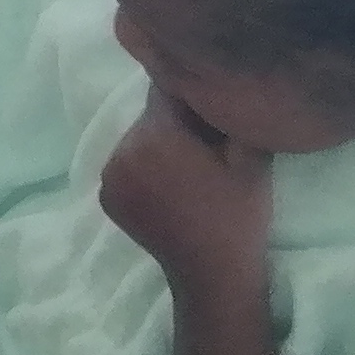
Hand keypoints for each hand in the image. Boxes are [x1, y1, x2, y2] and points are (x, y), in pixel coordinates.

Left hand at [99, 81, 274, 283]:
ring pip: (137, 141)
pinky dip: (144, 169)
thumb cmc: (237, 212)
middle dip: (176, 122)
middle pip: (150, 117)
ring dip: (158, 145)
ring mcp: (108, 176)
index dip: (191, 92)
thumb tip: (215, 81)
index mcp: (154, 135)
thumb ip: (226, 113)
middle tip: (208, 142)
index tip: (210, 104)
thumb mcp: (249, 156)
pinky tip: (171, 187)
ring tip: (191, 168)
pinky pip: (126, 166)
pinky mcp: (106, 197)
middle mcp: (121, 150)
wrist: (211, 273)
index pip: (166, 90)